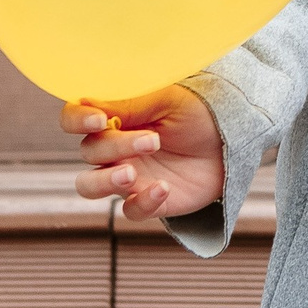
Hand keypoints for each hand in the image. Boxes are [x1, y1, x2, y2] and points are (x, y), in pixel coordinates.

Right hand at [63, 83, 225, 221]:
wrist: (234, 140)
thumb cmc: (200, 110)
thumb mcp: (170, 97)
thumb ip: (131, 101)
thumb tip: (89, 100)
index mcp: (114, 116)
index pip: (74, 118)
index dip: (77, 120)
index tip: (98, 120)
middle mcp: (114, 147)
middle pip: (89, 151)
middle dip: (115, 146)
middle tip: (152, 141)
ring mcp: (128, 175)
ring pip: (89, 185)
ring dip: (104, 180)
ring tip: (131, 174)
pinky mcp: (146, 200)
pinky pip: (130, 210)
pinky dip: (143, 202)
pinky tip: (164, 189)